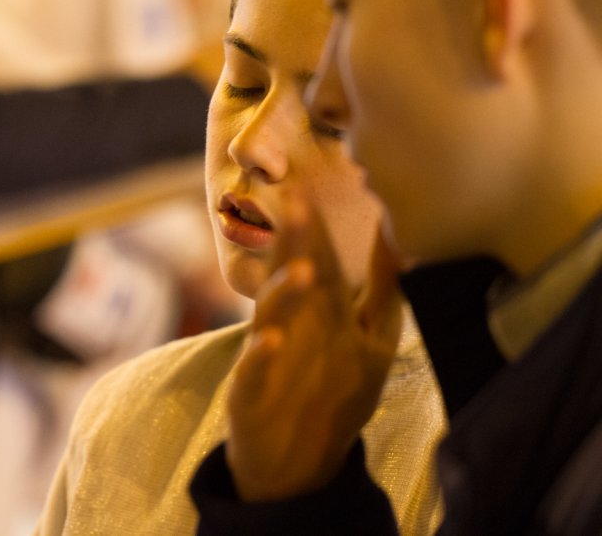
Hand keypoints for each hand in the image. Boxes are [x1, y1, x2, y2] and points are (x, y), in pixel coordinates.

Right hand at [225, 188, 402, 500]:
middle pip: (289, 274)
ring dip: (284, 294)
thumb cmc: (332, 392)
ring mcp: (266, 354)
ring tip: (304, 274)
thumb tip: (399, 232)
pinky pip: (253, 369)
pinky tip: (269, 342)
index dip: (317, 226)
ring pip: (271, 315)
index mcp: (316, 308)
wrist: (298, 463)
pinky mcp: (250, 390)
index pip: (316, 258)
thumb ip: (382, 287)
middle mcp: (287, 322)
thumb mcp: (369, 336)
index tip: (315, 187)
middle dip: (293, 242)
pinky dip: (260, 356)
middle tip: (297, 204)